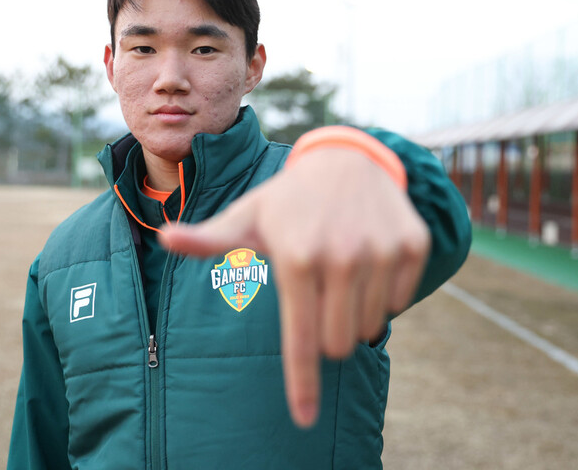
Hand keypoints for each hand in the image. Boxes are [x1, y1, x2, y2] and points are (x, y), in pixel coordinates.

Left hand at [158, 148, 429, 428]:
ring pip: (369, 327)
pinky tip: (368, 257)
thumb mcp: (246, 216)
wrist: (348, 160)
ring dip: (353, 312)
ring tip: (341, 270)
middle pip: (337, 344)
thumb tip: (164, 237)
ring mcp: (382, 250)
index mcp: (296, 257)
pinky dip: (382, 293)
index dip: (302, 384)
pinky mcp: (413, 246)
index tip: (304, 417)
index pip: (300, 340)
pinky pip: (399, 302)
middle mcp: (343, 256)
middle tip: (317, 293)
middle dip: (325, 332)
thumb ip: (208, 239)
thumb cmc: (287, 200)